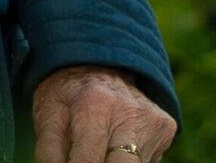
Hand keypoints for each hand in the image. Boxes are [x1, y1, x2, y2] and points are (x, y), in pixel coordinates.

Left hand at [32, 66, 174, 162]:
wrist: (100, 63)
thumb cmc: (67, 95)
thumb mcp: (48, 116)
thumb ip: (49, 152)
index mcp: (94, 106)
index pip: (89, 162)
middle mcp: (129, 111)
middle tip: (89, 160)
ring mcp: (153, 119)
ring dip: (113, 162)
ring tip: (99, 149)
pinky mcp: (167, 127)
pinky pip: (147, 159)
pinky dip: (130, 159)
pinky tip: (116, 145)